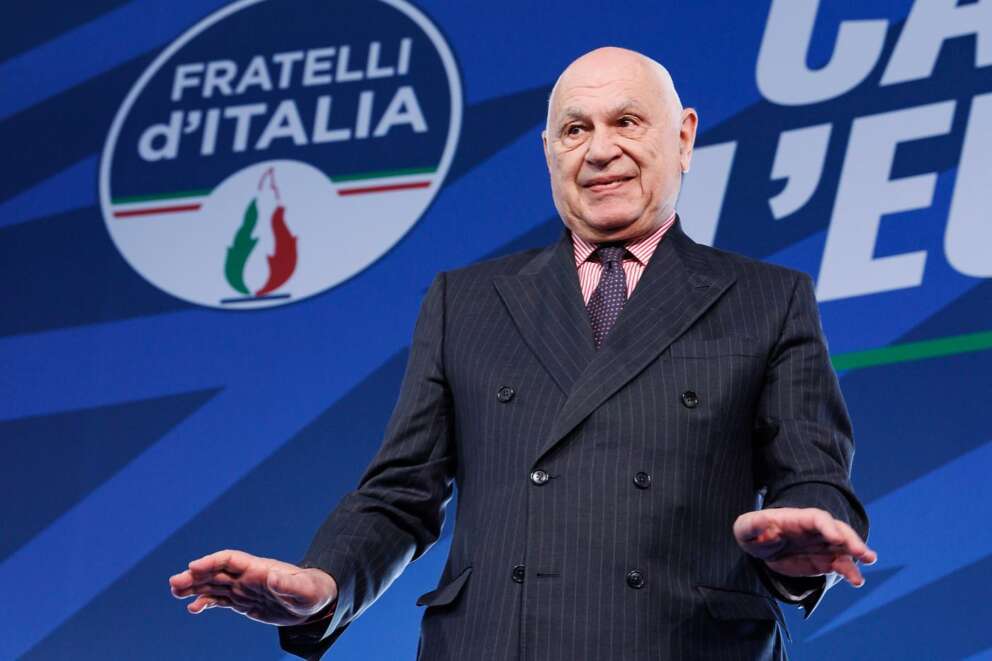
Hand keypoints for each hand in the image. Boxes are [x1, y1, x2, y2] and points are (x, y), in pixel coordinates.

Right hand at [169, 549, 337, 624]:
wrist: (316, 601)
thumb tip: (272, 577)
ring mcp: (244, 589)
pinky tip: (193, 609)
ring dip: (195, 587)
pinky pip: (220, 600)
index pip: (230, 560)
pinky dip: (205, 602)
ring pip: (214, 585)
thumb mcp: (304, 590)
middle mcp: (248, 577)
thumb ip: (288, 584)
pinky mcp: (244, 602)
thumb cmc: (313, 592)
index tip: (193, 567)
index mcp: (259, 569)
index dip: (211, 561)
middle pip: (216, 572)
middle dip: (195, 576)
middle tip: (174, 584)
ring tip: (175, 592)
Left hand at [733, 508, 876, 586]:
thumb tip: (763, 523)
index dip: (826, 525)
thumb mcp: (746, 527)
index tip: (835, 536)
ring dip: (856, 553)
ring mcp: (821, 544)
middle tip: (863, 552)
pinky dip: (850, 571)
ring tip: (869, 561)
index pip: (815, 518)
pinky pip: (840, 564)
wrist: (761, 545)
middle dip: (850, 539)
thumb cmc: (753, 532)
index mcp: (795, 519)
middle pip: (836, 529)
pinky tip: (857, 580)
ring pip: (843, 547)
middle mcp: (813, 530)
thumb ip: (753, 525)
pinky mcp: (824, 560)